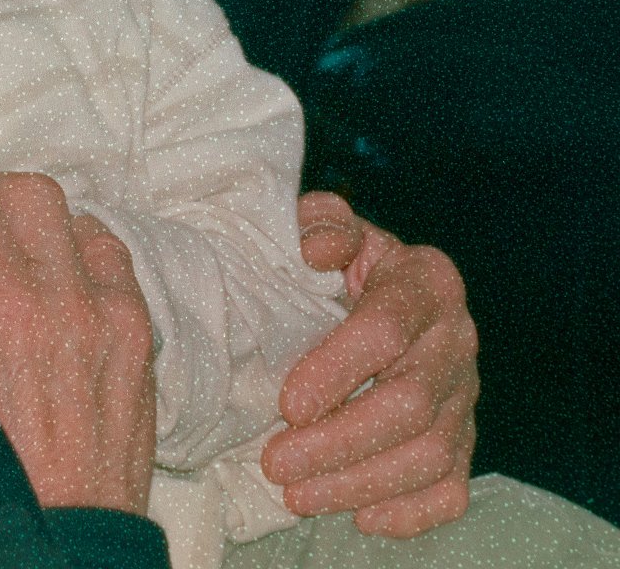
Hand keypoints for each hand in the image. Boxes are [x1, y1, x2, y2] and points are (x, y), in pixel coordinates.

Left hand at [262, 193, 477, 536]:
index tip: (286, 404)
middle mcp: (456, 339)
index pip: (386, 329)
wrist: (377, 288)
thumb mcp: (325, 226)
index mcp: (426, 280)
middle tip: (275, 463)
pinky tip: (361, 517)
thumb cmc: (337, 260)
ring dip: (360, 483)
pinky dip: (411, 511)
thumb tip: (316, 249)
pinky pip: (452, 487)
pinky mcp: (464, 439)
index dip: (336, 369)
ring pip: (430, 453)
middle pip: (410, 404)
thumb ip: (320, 224)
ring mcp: (466, 394)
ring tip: (295, 496)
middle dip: (339, 441)